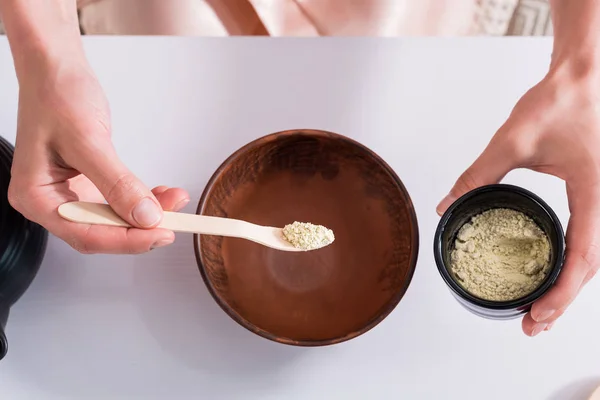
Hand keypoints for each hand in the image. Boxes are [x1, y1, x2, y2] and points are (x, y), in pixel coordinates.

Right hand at [8, 60, 189, 253]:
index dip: (126, 240)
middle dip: (140, 229)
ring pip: (114, 219)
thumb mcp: (88, 140)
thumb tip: (145, 216)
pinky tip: (163, 196)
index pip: (85, 233)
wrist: (56, 70)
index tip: (159, 234)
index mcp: (35, 197)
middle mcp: (50, 201)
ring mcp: (70, 194)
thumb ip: (117, 183)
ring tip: (175, 203)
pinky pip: (118, 201)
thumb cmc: (56, 95)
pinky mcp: (88, 184)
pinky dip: (142, 199)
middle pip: (100, 231)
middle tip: (174, 224)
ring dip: (146, 215)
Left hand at [436, 66, 599, 335]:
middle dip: (563, 300)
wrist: (584, 77)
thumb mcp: (513, 141)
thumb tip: (448, 204)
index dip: (561, 294)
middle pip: (591, 267)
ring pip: (593, 256)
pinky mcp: (595, 195)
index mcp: (594, 194)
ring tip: (543, 309)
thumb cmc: (560, 102)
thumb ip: (478, 175)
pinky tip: (554, 273)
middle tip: (533, 324)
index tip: (537, 315)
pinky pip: (589, 237)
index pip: (582, 258)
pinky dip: (573, 262)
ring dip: (569, 286)